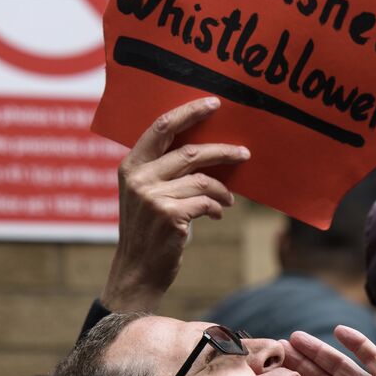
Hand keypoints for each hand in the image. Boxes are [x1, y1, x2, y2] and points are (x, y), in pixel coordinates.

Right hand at [102, 98, 249, 311]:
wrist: (137, 271)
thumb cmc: (149, 231)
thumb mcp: (146, 195)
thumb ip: (164, 171)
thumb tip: (207, 151)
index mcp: (131, 165)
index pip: (162, 127)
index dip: (189, 112)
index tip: (214, 104)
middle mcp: (139, 178)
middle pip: (190, 151)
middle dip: (222, 152)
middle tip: (244, 153)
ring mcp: (153, 196)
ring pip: (202, 180)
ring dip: (222, 190)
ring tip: (228, 199)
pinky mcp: (169, 216)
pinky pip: (206, 201)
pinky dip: (217, 206)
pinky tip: (217, 213)